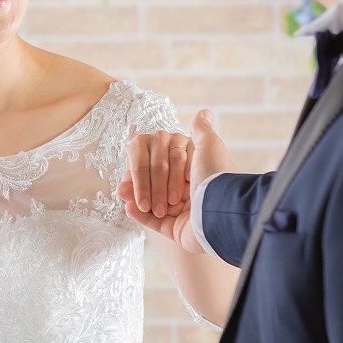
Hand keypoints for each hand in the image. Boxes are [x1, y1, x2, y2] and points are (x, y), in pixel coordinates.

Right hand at [122, 110, 233, 253]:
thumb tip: (204, 112)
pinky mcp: (175, 230)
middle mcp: (188, 190)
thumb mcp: (209, 146)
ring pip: (150, 201)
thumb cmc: (215, 176)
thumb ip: (201, 131)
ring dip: (136, 195)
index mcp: (194, 171)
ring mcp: (180, 212)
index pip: (162, 164)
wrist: (220, 211)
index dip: (149, 166)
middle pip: (154, 182)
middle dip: (141, 183)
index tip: (138, 165)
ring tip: (122, 192)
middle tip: (128, 184)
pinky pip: (153, 222)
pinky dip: (138, 215)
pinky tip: (128, 207)